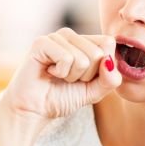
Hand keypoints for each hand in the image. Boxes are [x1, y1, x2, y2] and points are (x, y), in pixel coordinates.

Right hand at [1, 27, 121, 120]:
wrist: (34, 110)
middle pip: (98, 53)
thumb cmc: (63, 97)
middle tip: (69, 79)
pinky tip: (49, 73)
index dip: (102, 68)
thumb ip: (110, 79)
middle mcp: (72, 35)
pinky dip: (61, 73)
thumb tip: (109, 61)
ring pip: (83, 58)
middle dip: (87, 75)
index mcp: (85, 42)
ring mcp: (56, 37)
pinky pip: (67, 58)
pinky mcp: (42, 42)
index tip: (86, 78)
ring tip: (58, 76)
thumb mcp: (95, 91)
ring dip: (72, 76)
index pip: (108, 43)